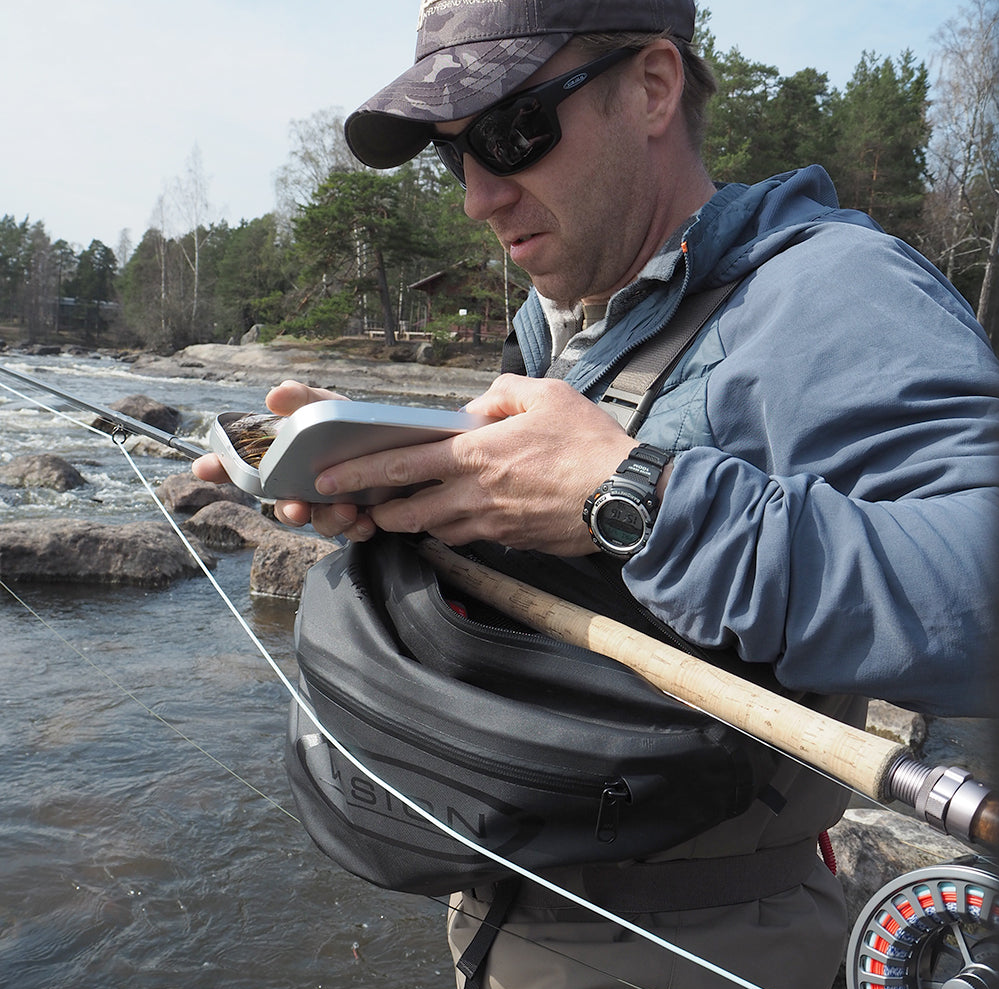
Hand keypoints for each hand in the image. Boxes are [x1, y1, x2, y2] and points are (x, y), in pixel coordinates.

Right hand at [190, 380, 366, 534]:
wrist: (396, 444)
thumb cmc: (351, 426)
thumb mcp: (329, 406)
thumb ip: (302, 399)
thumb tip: (275, 395)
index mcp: (286, 464)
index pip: (244, 470)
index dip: (220, 468)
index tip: (203, 467)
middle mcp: (303, 489)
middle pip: (284, 508)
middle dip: (288, 511)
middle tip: (296, 508)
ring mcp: (330, 505)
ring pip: (320, 523)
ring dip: (329, 520)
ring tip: (345, 508)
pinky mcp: (359, 517)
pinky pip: (353, 531)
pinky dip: (358, 528)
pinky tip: (366, 519)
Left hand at [313, 374, 637, 555]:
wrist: (626, 498)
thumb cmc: (589, 444)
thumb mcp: (546, 395)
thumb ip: (501, 394)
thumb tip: (475, 407)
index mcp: (476, 454)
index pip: (401, 464)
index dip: (358, 472)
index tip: (328, 478)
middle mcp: (475, 494)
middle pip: (408, 511)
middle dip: (377, 511)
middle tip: (359, 508)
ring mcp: (492, 523)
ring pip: (435, 529)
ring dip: (414, 522)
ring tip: (402, 513)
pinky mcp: (510, 541)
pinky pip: (468, 538)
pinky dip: (453, 530)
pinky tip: (455, 519)